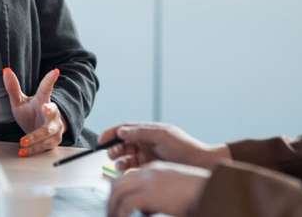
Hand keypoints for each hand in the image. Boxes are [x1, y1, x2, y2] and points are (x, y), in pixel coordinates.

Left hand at [2, 67, 65, 156]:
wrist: (41, 132)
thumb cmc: (31, 114)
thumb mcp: (20, 101)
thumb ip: (13, 87)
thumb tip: (6, 70)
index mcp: (43, 100)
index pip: (46, 89)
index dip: (50, 80)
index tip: (55, 71)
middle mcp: (52, 113)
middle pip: (53, 112)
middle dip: (50, 111)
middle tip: (46, 108)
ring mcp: (55, 128)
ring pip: (48, 133)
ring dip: (35, 138)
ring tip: (23, 142)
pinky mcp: (54, 141)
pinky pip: (44, 146)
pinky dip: (33, 150)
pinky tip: (23, 151)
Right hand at [99, 122, 229, 170]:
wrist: (200, 164)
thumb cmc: (185, 147)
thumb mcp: (162, 135)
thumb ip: (141, 132)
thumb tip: (122, 131)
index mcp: (148, 131)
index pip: (125, 129)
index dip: (112, 133)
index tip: (101, 139)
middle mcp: (146, 142)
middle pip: (123, 143)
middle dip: (114, 148)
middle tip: (110, 154)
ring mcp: (148, 155)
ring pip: (126, 156)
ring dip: (119, 160)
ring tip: (118, 165)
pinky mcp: (150, 167)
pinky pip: (133, 168)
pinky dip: (126, 170)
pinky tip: (125, 172)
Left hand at [107, 161, 209, 216]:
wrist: (209, 189)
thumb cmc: (197, 193)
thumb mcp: (173, 190)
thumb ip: (157, 196)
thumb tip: (146, 210)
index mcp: (154, 169)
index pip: (127, 177)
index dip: (119, 192)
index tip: (116, 205)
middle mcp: (148, 172)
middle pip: (118, 183)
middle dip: (111, 200)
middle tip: (110, 213)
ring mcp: (147, 182)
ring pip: (117, 192)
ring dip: (112, 208)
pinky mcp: (149, 194)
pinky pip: (125, 204)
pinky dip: (121, 213)